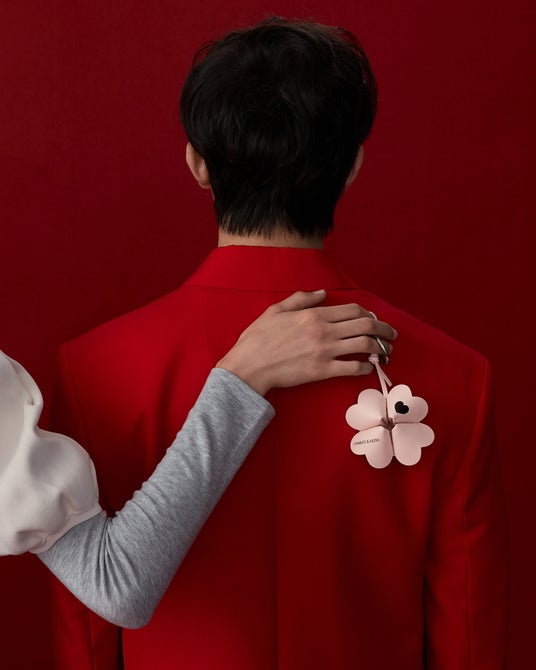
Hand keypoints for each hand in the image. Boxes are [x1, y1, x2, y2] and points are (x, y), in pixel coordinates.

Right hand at [216, 290, 396, 394]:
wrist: (249, 366)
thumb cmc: (258, 338)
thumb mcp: (276, 310)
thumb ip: (301, 299)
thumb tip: (322, 293)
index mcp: (314, 314)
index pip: (353, 310)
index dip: (369, 314)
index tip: (375, 320)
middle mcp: (324, 331)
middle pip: (366, 325)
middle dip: (385, 330)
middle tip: (393, 336)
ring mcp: (325, 351)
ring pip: (364, 345)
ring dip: (381, 348)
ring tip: (387, 353)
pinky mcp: (322, 371)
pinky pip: (352, 368)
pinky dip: (365, 367)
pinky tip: (369, 367)